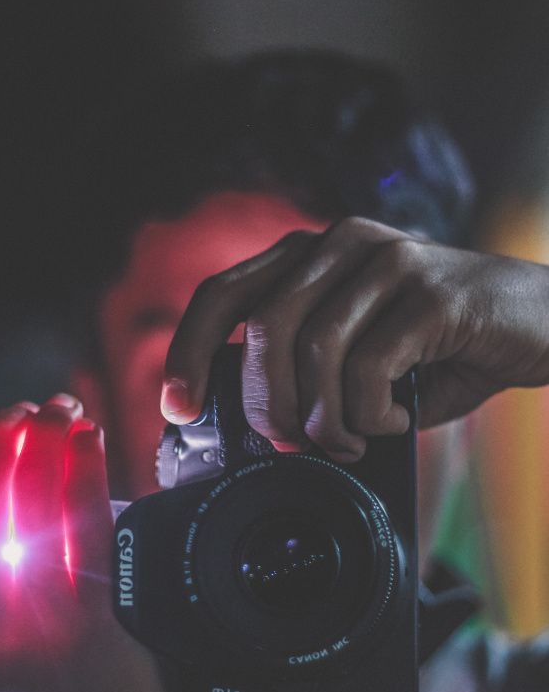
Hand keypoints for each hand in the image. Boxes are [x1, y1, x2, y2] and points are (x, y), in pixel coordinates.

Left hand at [161, 216, 548, 460]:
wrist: (539, 323)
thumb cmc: (442, 347)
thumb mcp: (363, 359)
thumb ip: (311, 377)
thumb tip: (257, 431)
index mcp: (312, 256)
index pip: (225, 294)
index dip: (190, 350)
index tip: (179, 406)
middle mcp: (341, 246)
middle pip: (263, 326)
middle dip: (267, 404)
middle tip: (293, 445)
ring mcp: (386, 261)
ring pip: (314, 349)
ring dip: (323, 418)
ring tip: (348, 440)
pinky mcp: (430, 290)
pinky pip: (370, 366)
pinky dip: (370, 413)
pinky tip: (392, 420)